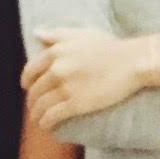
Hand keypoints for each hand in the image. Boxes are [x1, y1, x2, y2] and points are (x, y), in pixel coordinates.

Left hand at [20, 27, 149, 129]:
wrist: (133, 62)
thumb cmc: (110, 46)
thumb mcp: (82, 34)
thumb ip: (57, 34)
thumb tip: (36, 33)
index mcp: (56, 52)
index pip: (30, 70)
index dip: (27, 81)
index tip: (28, 87)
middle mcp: (57, 69)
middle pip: (35, 90)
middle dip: (32, 100)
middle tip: (36, 104)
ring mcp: (66, 88)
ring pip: (40, 105)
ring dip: (36, 114)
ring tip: (39, 118)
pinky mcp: (76, 104)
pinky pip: (52, 116)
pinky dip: (46, 122)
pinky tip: (47, 125)